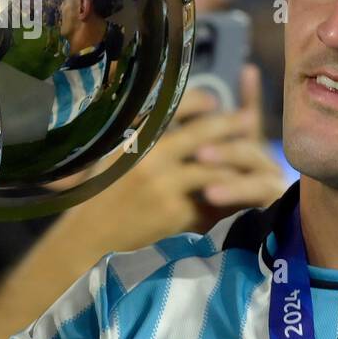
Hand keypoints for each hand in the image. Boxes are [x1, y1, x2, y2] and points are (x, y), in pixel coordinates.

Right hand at [55, 64, 284, 252]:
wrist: (87, 238)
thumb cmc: (98, 191)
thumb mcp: (112, 152)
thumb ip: (141, 131)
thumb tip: (175, 109)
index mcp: (131, 135)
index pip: (175, 105)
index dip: (200, 100)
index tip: (214, 101)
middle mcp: (148, 155)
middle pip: (203, 133)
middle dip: (230, 124)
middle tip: (248, 119)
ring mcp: (163, 185)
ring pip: (214, 167)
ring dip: (235, 163)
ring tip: (250, 158)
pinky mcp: (174, 212)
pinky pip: (211, 199)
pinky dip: (227, 194)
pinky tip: (236, 191)